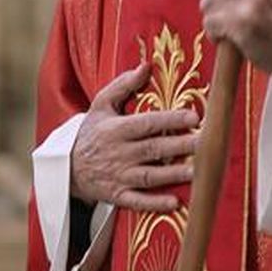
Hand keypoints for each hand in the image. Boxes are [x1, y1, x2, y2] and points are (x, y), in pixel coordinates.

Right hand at [71, 62, 198, 212]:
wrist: (66, 167)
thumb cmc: (91, 132)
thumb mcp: (101, 104)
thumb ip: (124, 85)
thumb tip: (146, 66)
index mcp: (116, 129)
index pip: (147, 123)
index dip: (170, 119)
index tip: (194, 116)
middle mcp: (119, 153)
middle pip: (153, 149)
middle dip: (180, 145)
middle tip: (205, 142)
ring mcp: (119, 176)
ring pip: (149, 176)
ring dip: (173, 175)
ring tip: (196, 172)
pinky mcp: (118, 196)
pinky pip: (137, 202)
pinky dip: (154, 204)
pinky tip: (175, 203)